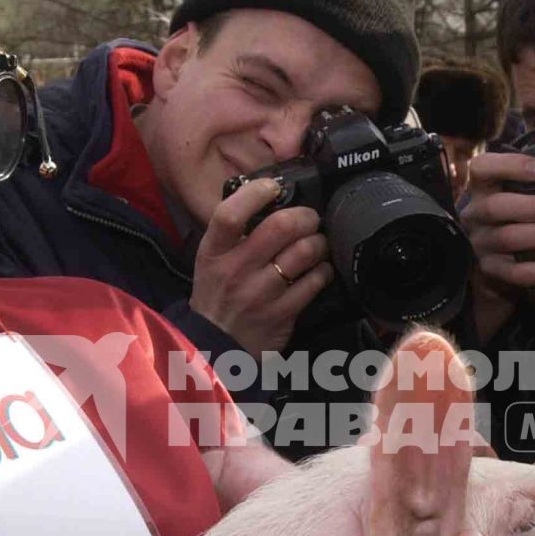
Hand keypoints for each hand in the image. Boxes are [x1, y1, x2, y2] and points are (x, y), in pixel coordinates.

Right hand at [191, 177, 331, 354]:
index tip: (272, 188)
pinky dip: (323, 270)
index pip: (229, 215)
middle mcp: (235, 270)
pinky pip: (314, 281)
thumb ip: (233, 233)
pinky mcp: (282, 313)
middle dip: (305, 216)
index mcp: (213, 252)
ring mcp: (260, 293)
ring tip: (318, 243)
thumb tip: (267, 199)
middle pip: (280, 227)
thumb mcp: (211, 261)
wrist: (216, 347)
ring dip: (319, 242)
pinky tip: (320, 269)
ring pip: (304, 252)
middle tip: (310, 219)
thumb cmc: (217, 295)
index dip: (255, 193)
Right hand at [459, 152, 534, 290]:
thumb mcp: (515, 185)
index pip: (482, 168)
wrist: (493, 241)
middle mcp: (475, 213)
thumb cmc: (514, 204)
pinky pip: (509, 272)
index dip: (510, 166)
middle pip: (496, 207)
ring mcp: (480, 241)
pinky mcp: (489, 267)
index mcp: (481, 186)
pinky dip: (533, 270)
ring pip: (505, 238)